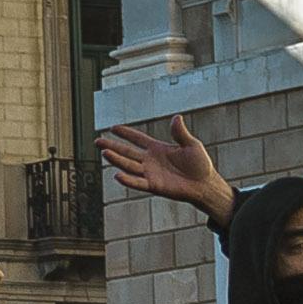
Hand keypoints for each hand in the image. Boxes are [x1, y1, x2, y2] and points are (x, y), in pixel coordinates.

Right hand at [98, 116, 234, 221]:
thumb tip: (176, 117)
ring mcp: (150, 173)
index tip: (113, 128)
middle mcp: (150, 160)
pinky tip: (117, 175)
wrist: (204, 184)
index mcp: (157, 149)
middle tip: (97, 141)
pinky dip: (128, 180)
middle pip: (127, 151)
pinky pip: (138, 183)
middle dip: (112, 146)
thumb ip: (180, 133)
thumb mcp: (191, 144)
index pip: (137, 139)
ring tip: (105, 152)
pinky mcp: (154, 186)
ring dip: (116, 160)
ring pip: (129, 165)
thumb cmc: (200, 164)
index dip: (126, 133)